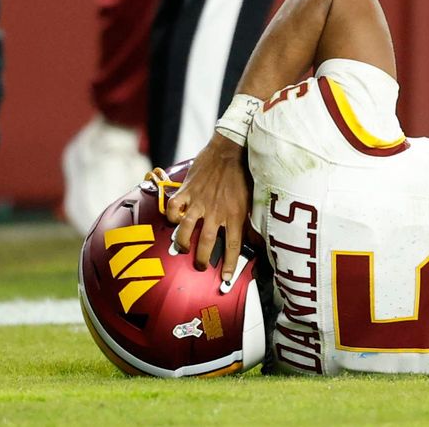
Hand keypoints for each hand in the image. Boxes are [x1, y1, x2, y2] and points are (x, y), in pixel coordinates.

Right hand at [167, 133, 250, 280]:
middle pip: (207, 244)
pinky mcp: (187, 191)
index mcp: (235, 215)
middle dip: (202, 260)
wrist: (230, 149)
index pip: (234, 247)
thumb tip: (258, 240)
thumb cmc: (243, 173)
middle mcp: (217, 212)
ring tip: (183, 247)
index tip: (226, 279)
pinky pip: (173, 210)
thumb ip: (251, 221)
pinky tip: (174, 220)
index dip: (230, 265)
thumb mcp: (252, 199)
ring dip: (183, 243)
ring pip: (185, 231)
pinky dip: (171, 217)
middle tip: (201, 266)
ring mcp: (199, 202)